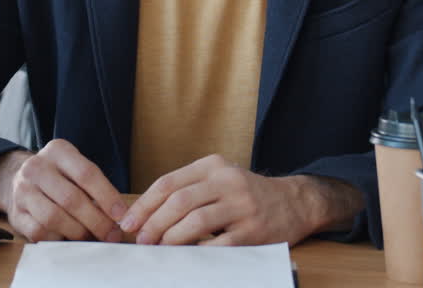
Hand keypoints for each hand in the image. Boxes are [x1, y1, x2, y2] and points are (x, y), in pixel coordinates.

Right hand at [0, 140, 127, 242]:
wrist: (18, 180)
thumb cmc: (58, 177)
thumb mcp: (75, 169)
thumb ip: (95, 187)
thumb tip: (119, 216)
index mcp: (58, 151)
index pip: (86, 173)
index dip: (107, 196)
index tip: (121, 215)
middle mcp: (36, 167)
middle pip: (71, 198)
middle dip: (96, 221)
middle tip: (111, 234)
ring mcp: (23, 191)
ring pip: (54, 217)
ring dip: (79, 232)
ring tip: (92, 237)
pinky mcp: (15, 214)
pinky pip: (40, 232)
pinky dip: (58, 238)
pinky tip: (68, 237)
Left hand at [118, 155, 360, 246]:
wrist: (294, 202)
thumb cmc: (246, 194)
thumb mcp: (218, 179)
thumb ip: (188, 190)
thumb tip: (146, 216)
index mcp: (212, 166)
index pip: (168, 183)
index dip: (144, 205)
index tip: (128, 222)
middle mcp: (227, 181)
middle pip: (178, 202)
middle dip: (153, 224)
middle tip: (142, 240)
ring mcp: (242, 206)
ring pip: (196, 221)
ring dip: (171, 239)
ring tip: (160, 248)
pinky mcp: (253, 231)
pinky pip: (218, 244)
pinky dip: (197, 252)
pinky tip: (186, 257)